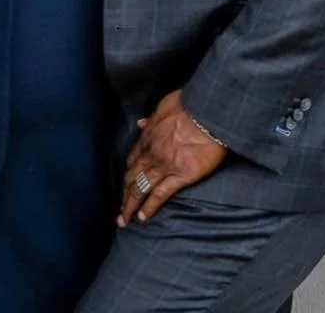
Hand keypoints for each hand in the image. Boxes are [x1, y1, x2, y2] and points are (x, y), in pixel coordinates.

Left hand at [119, 89, 226, 226]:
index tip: (124, 184)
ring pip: (141, 188)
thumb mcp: (163, 105)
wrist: (206, 113)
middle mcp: (151, 154)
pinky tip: (143, 217)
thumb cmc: (188, 105)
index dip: (128, 173)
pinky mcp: (180, 176)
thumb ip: (151, 118)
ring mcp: (164, 166)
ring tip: (124, 220)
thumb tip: (141, 122)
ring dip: (131, 205)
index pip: (132, 160)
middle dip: (124, 195)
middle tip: (118, 212)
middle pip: (132, 178)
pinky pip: (161, 194)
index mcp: (147, 137)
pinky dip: (150, 206)